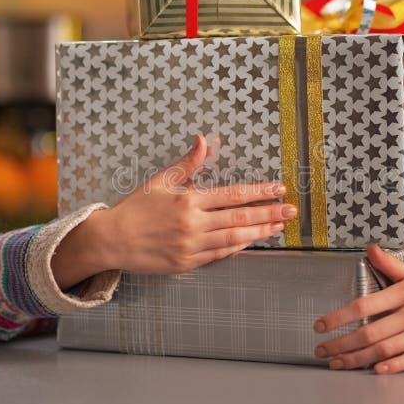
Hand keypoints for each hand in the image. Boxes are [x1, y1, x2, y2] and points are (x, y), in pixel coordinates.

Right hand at [53, 135, 294, 287]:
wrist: (111, 239)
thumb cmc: (135, 208)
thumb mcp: (160, 181)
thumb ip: (187, 163)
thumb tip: (204, 139)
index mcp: (189, 200)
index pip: (233, 194)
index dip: (259, 192)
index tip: (278, 188)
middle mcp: (193, 224)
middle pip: (240, 217)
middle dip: (269, 213)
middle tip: (291, 210)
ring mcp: (191, 246)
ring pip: (235, 238)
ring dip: (260, 231)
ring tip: (279, 226)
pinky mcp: (187, 264)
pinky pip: (220, 254)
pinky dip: (238, 246)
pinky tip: (252, 240)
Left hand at [313, 244, 403, 373]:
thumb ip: (389, 263)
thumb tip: (369, 248)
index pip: (364, 305)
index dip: (339, 317)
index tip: (320, 326)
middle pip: (371, 332)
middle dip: (342, 344)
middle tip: (322, 350)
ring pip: (385, 349)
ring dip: (358, 359)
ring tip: (337, 363)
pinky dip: (391, 366)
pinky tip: (374, 370)